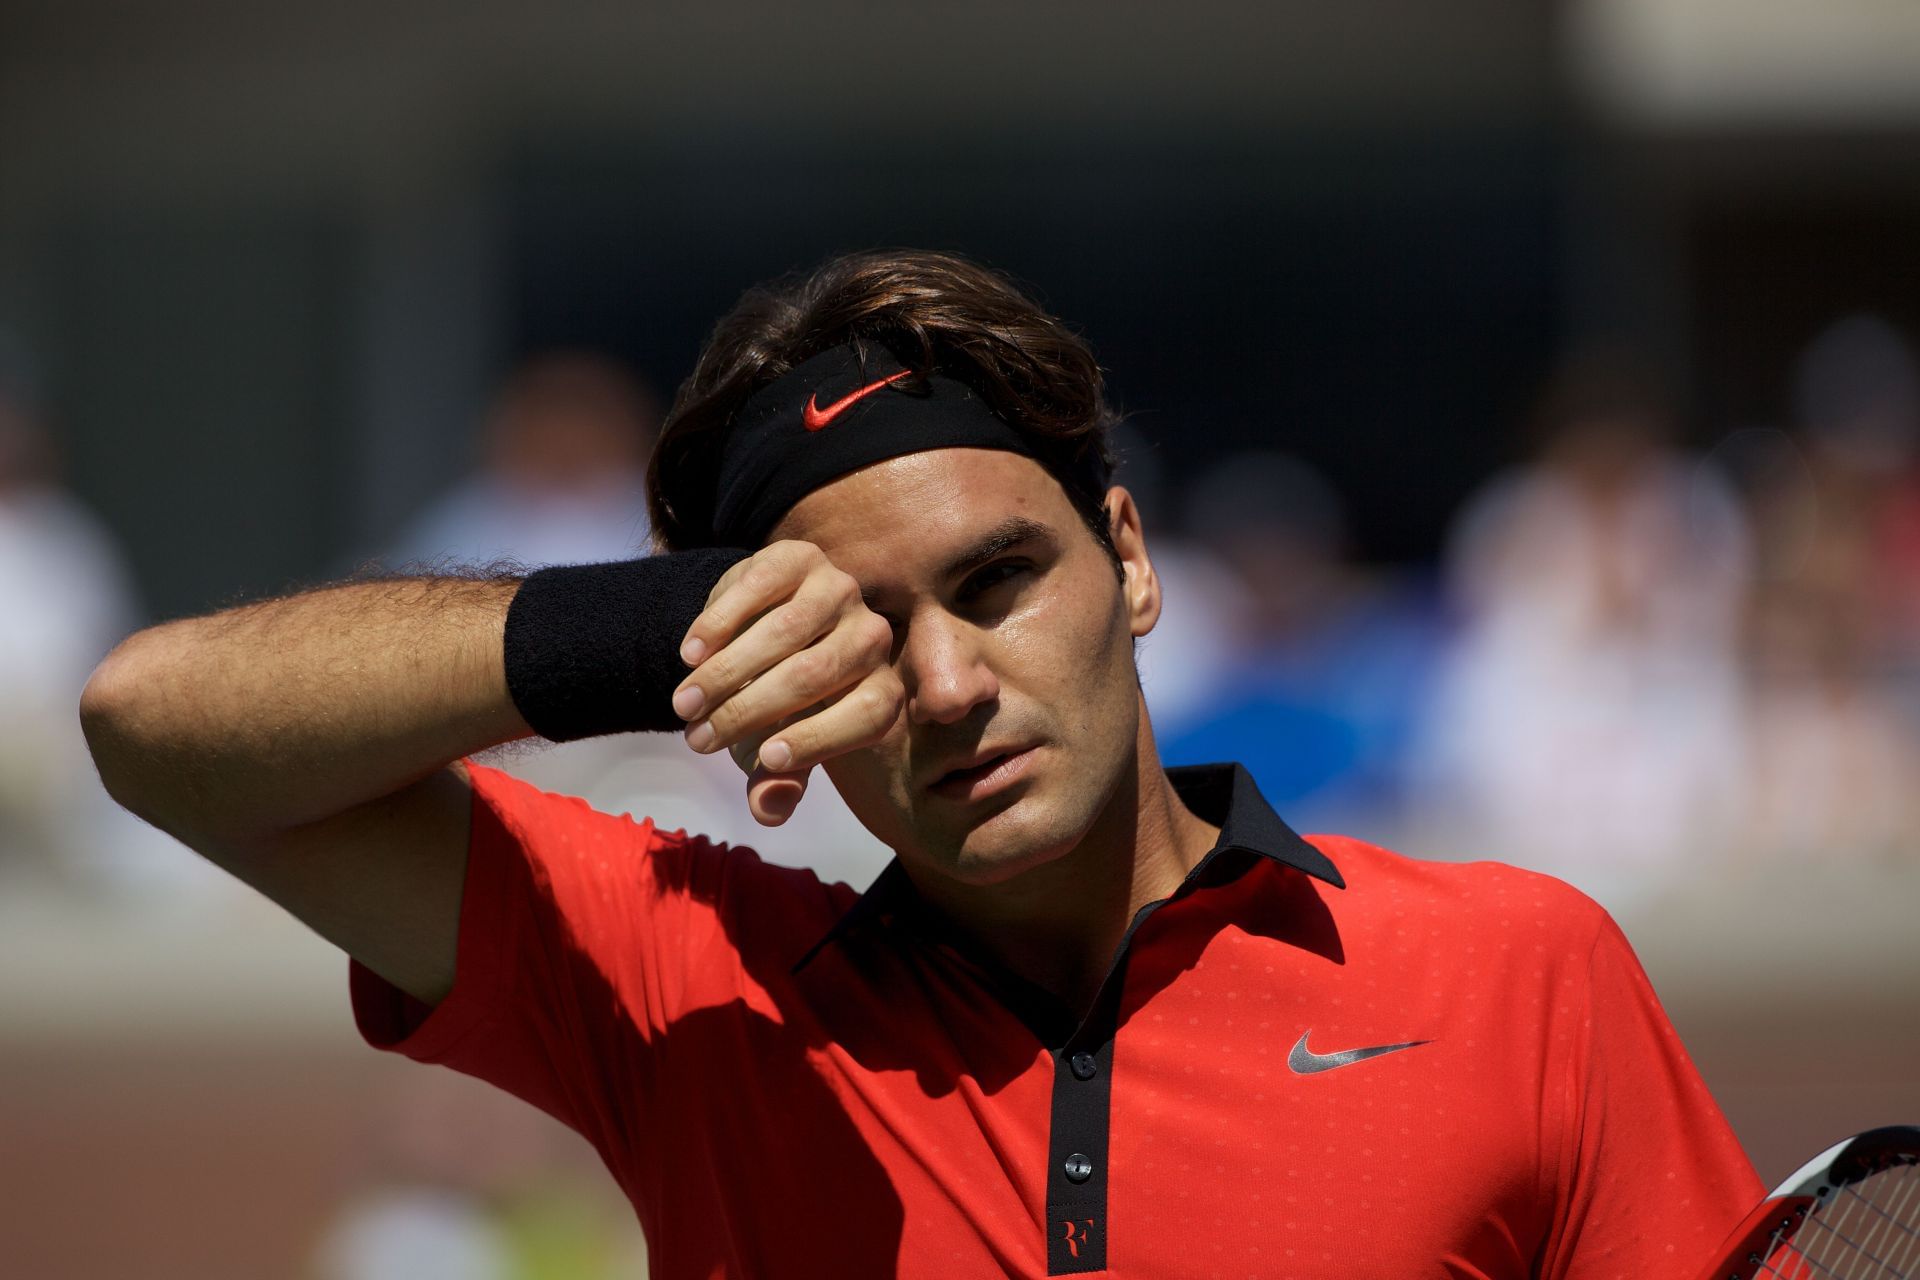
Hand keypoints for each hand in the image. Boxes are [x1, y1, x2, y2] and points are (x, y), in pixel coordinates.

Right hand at [672, 540, 902, 825]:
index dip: (817, 740)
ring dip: (726, 672)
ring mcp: (839, 591)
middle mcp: (872, 637)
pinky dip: (720, 623)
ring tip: (684, 704)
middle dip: (748, 712)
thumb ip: (777, 781)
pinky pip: (759, 587)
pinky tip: (689, 654)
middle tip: (697, 739)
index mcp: (882, 690)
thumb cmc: (774, 706)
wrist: (756, 634)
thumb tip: (769, 810)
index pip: (867, 715)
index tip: (764, 761)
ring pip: (786, 631)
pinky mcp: (800, 557)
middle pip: (815, 675)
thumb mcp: (775, 746)